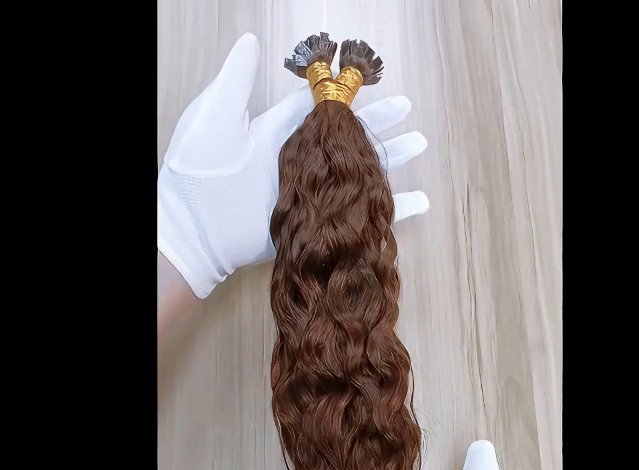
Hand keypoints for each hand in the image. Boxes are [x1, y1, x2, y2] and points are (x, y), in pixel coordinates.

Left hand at [158, 33, 429, 298]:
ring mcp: (309, 197)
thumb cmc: (198, 172)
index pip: (324, 114)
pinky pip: (357, 216)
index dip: (351, 101)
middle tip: (411, 119)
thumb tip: (252, 41)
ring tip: (418, 147)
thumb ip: (236, 80)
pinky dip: (388, 212)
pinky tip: (416, 203)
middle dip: (380, 129)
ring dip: (388, 163)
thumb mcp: (215, 116)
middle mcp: (299, 164)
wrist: (193, 232)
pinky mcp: (316, 225)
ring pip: (356, 175)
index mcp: (279, 135)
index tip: (379, 89)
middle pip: (348, 143)